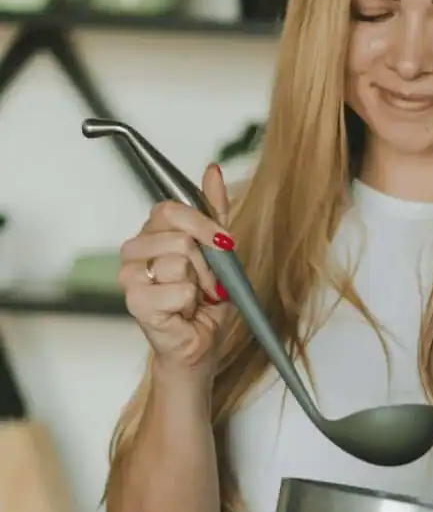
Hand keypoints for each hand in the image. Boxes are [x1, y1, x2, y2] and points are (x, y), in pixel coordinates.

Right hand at [118, 163, 233, 372]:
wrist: (201, 341)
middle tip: (205, 280)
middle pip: (180, 237)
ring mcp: (130, 277)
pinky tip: (184, 311)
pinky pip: (180, 290)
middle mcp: (134, 251)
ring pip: (180, 262)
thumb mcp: (219, 248)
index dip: (204, 225)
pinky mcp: (135, 302)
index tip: (222, 242)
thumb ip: (215, 209)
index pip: (171, 209)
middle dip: (206, 262)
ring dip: (200, 283)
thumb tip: (212, 170)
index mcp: (152, 233)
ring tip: (194, 296)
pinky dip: (193, 303)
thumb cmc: (205, 299)